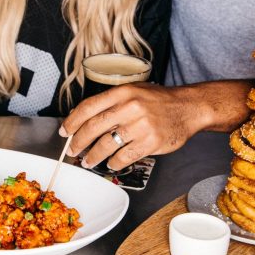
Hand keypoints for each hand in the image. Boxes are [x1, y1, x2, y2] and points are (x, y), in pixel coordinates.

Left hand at [60, 83, 202, 170]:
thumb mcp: (134, 91)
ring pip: (106, 145)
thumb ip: (111, 102)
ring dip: (93, 156)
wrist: (188, 107)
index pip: (89, 107)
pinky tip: (111, 163)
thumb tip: (84, 119)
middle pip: (93, 127)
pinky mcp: (150, 142)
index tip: (65, 131)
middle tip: (72, 150)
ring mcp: (141, 126)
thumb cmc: (158, 100)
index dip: (73, 121)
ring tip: (88, 161)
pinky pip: (124, 157)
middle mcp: (130, 107)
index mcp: (123, 92)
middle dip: (78, 142)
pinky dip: (114, 163)